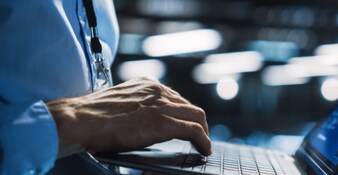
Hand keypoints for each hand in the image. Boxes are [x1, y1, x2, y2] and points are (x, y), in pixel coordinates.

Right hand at [47, 78, 210, 157]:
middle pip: (189, 106)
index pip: (175, 97)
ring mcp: (162, 105)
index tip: (185, 123)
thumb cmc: (91, 115)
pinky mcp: (164, 123)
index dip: (183, 113)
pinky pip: (194, 130)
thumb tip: (145, 119)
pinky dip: (203, 140)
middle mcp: (158, 90)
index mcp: (147, 84)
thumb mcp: (120, 101)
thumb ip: (137, 104)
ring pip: (196, 116)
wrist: (79, 119)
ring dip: (203, 132)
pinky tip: (204, 149)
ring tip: (203, 144)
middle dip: (196, 122)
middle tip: (199, 137)